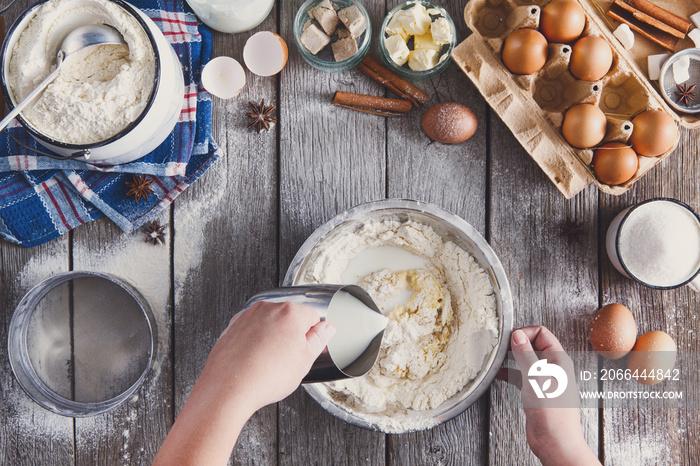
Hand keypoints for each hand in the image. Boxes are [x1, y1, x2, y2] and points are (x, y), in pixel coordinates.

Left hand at [203, 300, 335, 415]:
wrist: (228, 388)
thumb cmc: (265, 377)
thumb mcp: (305, 361)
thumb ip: (319, 339)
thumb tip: (326, 328)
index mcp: (291, 312)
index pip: (312, 316)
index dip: (313, 335)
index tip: (308, 348)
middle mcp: (268, 308)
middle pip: (289, 317)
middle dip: (292, 335)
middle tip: (289, 360)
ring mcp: (248, 316)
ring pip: (269, 324)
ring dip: (272, 338)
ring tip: (270, 363)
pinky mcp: (232, 326)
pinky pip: (251, 330)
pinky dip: (254, 341)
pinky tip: (255, 361)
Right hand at [503, 326, 600, 465]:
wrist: (555, 440)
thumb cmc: (552, 412)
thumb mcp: (535, 377)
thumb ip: (525, 354)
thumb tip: (517, 335)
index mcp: (559, 359)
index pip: (542, 333)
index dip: (524, 332)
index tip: (509, 338)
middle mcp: (553, 367)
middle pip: (532, 345)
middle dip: (515, 344)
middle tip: (500, 346)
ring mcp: (544, 379)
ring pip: (524, 360)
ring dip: (510, 358)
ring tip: (496, 358)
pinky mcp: (535, 391)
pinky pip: (520, 375)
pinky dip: (509, 372)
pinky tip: (498, 374)